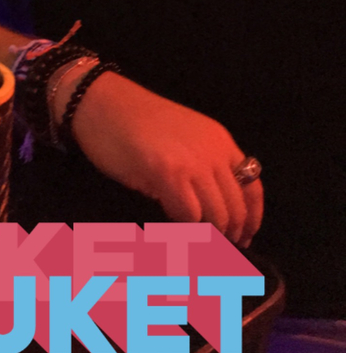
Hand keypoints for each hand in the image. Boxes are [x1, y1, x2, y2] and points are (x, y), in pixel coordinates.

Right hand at [62, 71, 262, 246]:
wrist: (100, 102)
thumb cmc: (135, 121)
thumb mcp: (182, 140)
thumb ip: (202, 167)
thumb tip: (212, 208)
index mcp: (220, 140)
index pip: (252, 186)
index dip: (251, 217)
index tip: (244, 237)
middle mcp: (213, 151)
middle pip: (236, 207)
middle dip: (229, 234)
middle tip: (216, 249)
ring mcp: (192, 163)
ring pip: (216, 216)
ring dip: (207, 236)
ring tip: (194, 244)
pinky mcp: (168, 174)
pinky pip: (189, 216)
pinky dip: (184, 229)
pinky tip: (171, 224)